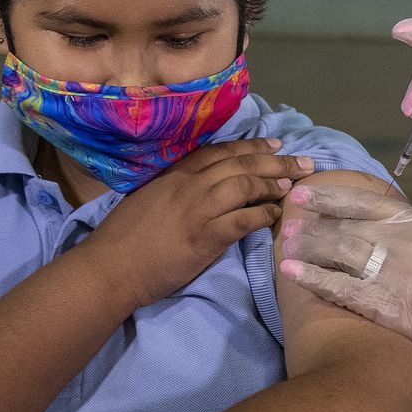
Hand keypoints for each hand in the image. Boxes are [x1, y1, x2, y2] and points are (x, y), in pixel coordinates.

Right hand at [79, 138, 313, 311]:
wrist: (109, 268)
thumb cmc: (123, 239)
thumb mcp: (149, 200)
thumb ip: (175, 189)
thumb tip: (199, 186)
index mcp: (175, 176)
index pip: (220, 152)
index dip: (251, 146)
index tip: (274, 142)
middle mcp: (189, 186)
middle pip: (240, 163)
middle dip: (276, 159)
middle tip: (303, 161)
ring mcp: (198, 209)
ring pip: (245, 184)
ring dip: (273, 183)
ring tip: (293, 186)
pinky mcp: (205, 236)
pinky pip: (243, 219)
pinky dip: (263, 214)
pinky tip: (275, 216)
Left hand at [277, 184, 411, 385]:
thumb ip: (411, 235)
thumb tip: (378, 232)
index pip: (367, 202)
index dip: (332, 196)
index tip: (306, 192)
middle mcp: (404, 241)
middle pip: (348, 227)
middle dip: (314, 224)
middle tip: (288, 222)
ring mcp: (395, 273)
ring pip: (341, 252)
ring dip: (309, 248)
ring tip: (286, 245)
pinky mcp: (389, 306)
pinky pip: (343, 289)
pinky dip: (315, 279)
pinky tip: (293, 275)